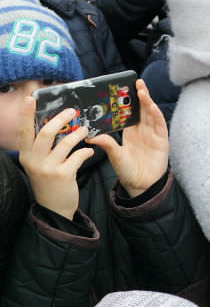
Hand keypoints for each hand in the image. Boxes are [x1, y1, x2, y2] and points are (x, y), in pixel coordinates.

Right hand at [18, 99, 92, 219]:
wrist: (54, 208)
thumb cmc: (49, 180)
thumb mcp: (39, 163)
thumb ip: (43, 146)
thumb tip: (56, 122)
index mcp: (26, 155)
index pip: (24, 131)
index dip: (26, 114)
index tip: (30, 98)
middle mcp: (33, 160)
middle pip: (45, 133)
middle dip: (61, 119)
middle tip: (73, 111)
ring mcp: (47, 168)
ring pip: (65, 143)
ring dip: (78, 134)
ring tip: (85, 130)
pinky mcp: (62, 175)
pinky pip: (78, 156)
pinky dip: (86, 152)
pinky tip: (89, 152)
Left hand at [87, 81, 168, 197]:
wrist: (141, 185)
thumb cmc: (127, 171)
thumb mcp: (114, 155)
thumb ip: (106, 143)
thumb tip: (89, 134)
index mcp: (131, 131)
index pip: (131, 112)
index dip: (129, 100)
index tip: (123, 88)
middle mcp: (143, 130)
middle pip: (143, 108)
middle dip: (141, 95)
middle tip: (136, 82)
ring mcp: (153, 134)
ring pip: (152, 113)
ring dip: (148, 101)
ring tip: (142, 90)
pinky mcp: (162, 140)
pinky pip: (160, 124)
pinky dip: (156, 114)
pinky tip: (151, 107)